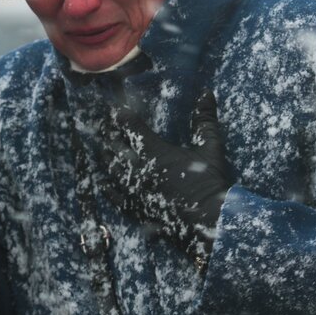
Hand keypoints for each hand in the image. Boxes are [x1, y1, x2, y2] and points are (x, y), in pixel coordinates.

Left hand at [98, 91, 231, 266]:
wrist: (209, 221)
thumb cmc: (210, 182)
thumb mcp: (211, 148)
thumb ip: (205, 119)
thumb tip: (207, 93)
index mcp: (154, 151)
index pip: (128, 125)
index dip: (120, 114)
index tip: (116, 107)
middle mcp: (138, 169)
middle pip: (113, 145)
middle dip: (110, 133)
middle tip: (107, 125)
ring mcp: (134, 190)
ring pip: (110, 169)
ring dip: (107, 156)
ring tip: (104, 148)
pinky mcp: (135, 209)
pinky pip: (114, 195)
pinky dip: (108, 186)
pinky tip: (104, 182)